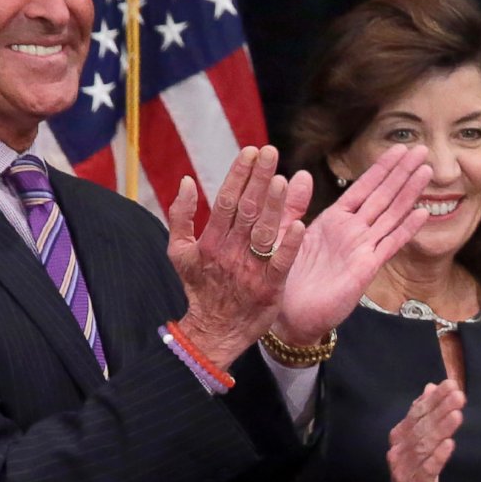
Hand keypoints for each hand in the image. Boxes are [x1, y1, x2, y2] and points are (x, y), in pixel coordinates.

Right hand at [167, 146, 312, 367]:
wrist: (213, 330)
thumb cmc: (200, 287)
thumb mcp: (179, 252)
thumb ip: (180, 216)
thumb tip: (186, 181)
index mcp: (211, 240)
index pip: (227, 200)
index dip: (239, 174)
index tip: (251, 151)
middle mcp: (230, 251)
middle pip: (246, 209)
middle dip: (258, 178)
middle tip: (270, 151)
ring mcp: (251, 269)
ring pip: (263, 231)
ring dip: (273, 205)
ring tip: (282, 179)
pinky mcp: (270, 287)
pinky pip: (281, 263)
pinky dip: (289, 245)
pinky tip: (301, 224)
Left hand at [272, 146, 430, 342]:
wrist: (288, 315)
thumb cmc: (284, 277)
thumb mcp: (281, 232)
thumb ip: (292, 204)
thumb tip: (300, 174)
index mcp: (334, 221)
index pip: (364, 188)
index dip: (382, 168)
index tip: (399, 149)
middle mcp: (353, 232)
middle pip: (384, 196)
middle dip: (403, 173)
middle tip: (423, 150)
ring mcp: (363, 249)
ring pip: (391, 215)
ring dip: (410, 193)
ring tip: (427, 172)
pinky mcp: (366, 269)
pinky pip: (390, 244)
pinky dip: (406, 229)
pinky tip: (423, 213)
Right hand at [381, 380, 462, 481]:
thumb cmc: (415, 473)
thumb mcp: (419, 442)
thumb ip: (423, 415)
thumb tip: (431, 386)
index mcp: (401, 437)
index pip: (417, 413)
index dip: (434, 399)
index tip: (450, 384)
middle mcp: (400, 451)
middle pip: (422, 427)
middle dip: (440, 409)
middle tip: (458, 395)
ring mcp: (405, 470)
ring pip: (424, 446)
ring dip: (441, 429)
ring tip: (457, 414)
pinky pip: (427, 470)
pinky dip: (438, 457)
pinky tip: (449, 444)